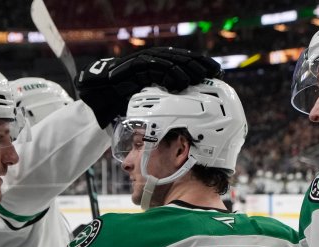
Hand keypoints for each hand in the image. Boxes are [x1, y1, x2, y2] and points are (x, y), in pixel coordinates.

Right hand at [76, 47, 221, 127]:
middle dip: (199, 65)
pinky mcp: (137, 66)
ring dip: (187, 69)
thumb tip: (186, 114)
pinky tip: (180, 83)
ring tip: (201, 77)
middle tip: (215, 73)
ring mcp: (146, 62)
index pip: (185, 62)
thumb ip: (166, 101)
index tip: (217, 72)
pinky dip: (169, 76)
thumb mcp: (151, 100)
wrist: (101, 93)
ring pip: (171, 62)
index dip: (201, 65)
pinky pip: (156, 69)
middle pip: (182, 59)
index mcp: (160, 66)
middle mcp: (154, 61)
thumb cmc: (126, 98)